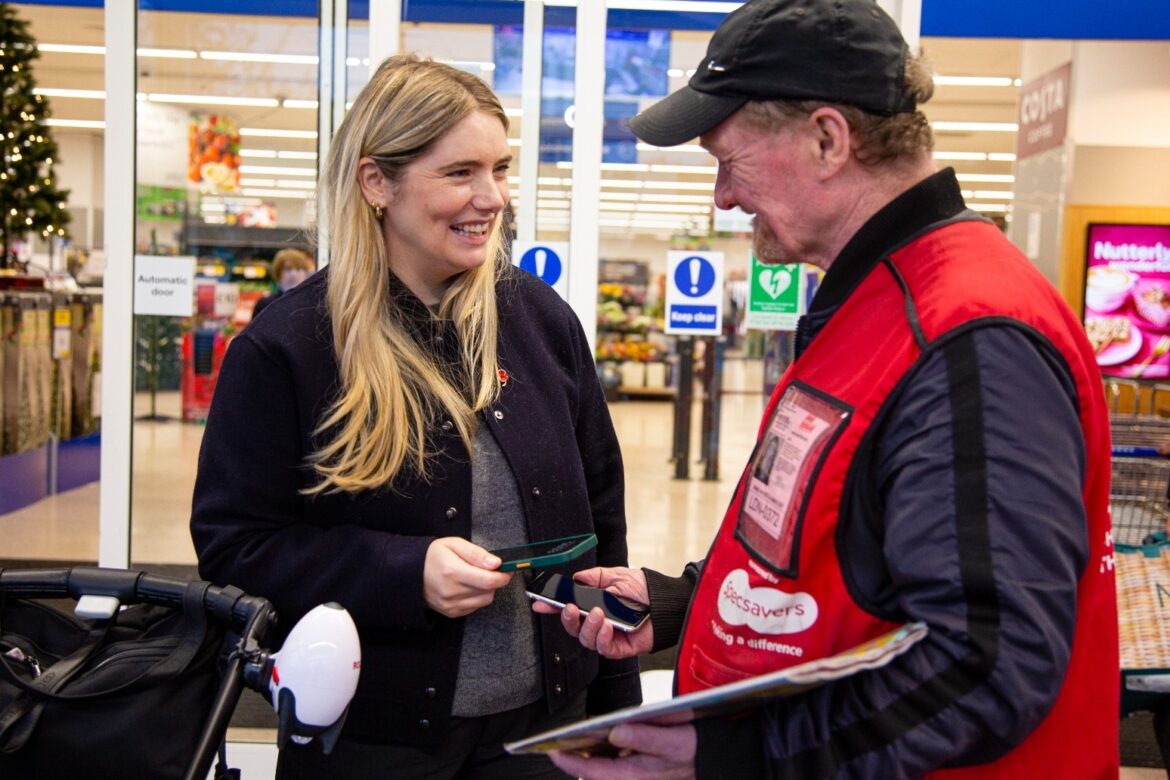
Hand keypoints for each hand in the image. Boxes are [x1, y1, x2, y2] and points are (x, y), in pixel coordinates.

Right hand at [423, 537, 511, 617]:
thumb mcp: (455, 544)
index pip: (489, 580)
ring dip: (486, 590)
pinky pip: (474, 607)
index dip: (503, 576)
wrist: (411, 572)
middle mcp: (451, 591)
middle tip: (490, 570)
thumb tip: (496, 563)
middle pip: (489, 591)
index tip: (507, 570)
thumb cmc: (433, 556)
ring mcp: (450, 604)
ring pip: (484, 601)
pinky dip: (476, 597)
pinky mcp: (450, 612)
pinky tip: (468, 586)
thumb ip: (477, 553)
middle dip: (494, 580)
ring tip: (476, 577)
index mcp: (453, 572)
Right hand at [532, 566, 653, 658]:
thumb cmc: (646, 589)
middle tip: (570, 608)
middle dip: (567, 618)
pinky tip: (607, 626)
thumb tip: (576, 579)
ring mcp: (608, 636)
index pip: (570, 607)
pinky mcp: (620, 648)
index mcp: (595, 604)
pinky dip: (602, 637)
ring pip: (586, 638)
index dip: (553, 606)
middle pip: (573, 627)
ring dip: (587, 626)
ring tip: (598, 613)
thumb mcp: (617, 575)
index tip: (540, 603)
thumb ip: (595, 577)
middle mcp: (599, 622)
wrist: (668, 602)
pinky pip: (603, 647)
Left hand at [548, 723, 696, 779]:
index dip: (569, 761)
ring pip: (602, 770)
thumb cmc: (697, 749)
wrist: (717, 758)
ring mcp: (635, 775)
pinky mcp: (639, 770)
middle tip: (552, 744)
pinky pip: (613, 765)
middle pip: (592, 773)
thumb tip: (615, 731)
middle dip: (572, 760)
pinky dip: (601, 754)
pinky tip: (596, 740)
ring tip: (568, 742)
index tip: (550, 749)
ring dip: (586, 757)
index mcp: (637, 775)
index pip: (593, 772)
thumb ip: (646, 737)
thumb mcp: (676, 740)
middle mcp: (632, 778)